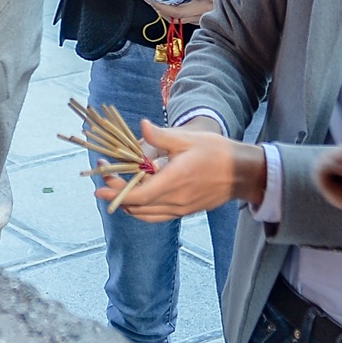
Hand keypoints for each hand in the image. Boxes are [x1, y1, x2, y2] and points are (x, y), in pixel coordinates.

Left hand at [94, 121, 266, 220]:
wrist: (242, 173)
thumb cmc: (216, 152)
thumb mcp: (188, 139)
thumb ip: (161, 137)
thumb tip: (142, 126)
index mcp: (174, 182)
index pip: (138, 196)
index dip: (115, 192)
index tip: (99, 185)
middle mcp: (175, 200)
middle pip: (136, 207)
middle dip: (116, 195)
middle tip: (103, 179)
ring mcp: (180, 209)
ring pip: (144, 214)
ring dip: (127, 203)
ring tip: (116, 185)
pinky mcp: (184, 211)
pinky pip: (156, 215)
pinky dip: (141, 208)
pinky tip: (136, 194)